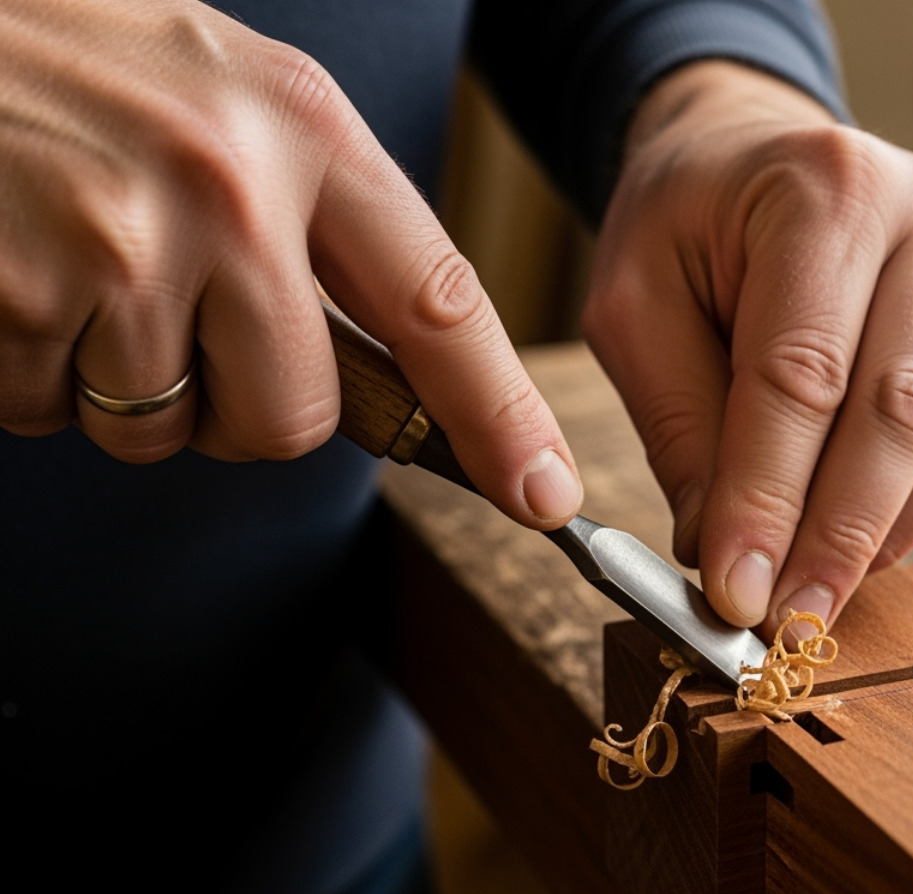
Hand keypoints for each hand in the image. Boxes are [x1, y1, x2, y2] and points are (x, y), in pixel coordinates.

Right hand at [0, 0, 581, 527]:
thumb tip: (390, 377)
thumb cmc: (70, 68)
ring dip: (120, 390)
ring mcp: (122, 242)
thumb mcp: (223, 102)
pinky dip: (32, 377)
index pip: (440, 302)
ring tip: (74, 271)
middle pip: (293, 418)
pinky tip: (19, 279)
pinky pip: (53, 415)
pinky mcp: (23, 293)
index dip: (499, 413)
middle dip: (235, 410)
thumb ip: (312, 218)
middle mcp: (229, 186)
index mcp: (301, 125)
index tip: (543, 489)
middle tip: (169, 324)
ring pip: (165, 431)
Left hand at [584, 61, 912, 631]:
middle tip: (790, 625)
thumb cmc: (688, 222)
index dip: (769, 498)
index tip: (736, 593)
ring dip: (887, 532)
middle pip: (900, 410)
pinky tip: (863, 544)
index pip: (802, 373)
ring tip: (820, 596)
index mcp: (825, 190)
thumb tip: (721, 554)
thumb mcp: (637, 304)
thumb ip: (682, 425)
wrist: (754, 154)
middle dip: (837, 537)